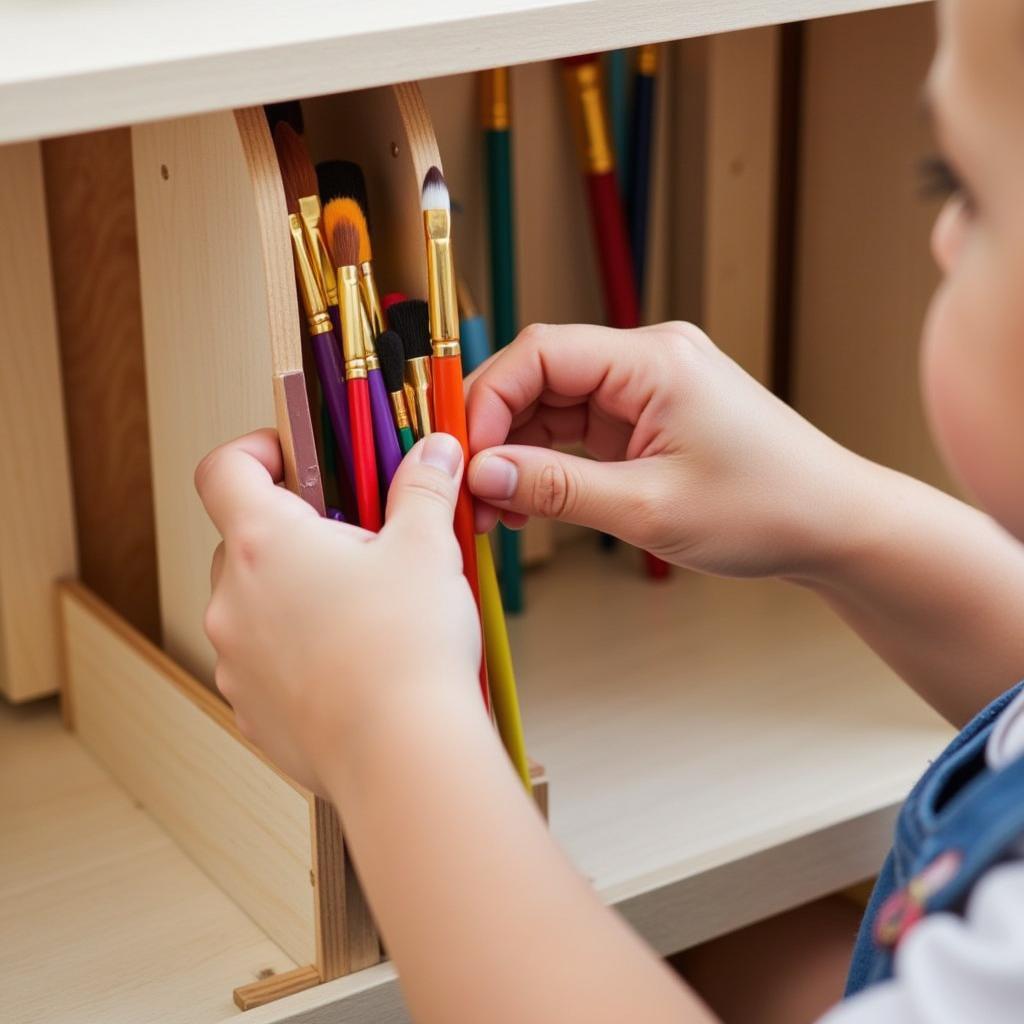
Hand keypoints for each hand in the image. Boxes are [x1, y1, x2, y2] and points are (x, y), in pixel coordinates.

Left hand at [195, 429, 481, 792]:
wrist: (401, 754)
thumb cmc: (406, 647)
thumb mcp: (427, 546)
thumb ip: (424, 488)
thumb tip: (434, 452)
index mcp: (263, 543)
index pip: (225, 469)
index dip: (257, 451)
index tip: (295, 457)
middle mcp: (232, 600)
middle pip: (245, 541)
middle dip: (297, 534)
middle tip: (358, 545)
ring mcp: (235, 660)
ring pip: (257, 605)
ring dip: (298, 596)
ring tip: (365, 613)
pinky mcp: (251, 709)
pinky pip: (266, 663)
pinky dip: (300, 653)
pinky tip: (354, 664)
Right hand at [467, 321, 874, 578]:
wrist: (832, 524)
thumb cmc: (765, 510)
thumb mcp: (649, 508)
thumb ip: (557, 489)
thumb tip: (481, 475)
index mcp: (654, 360)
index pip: (542, 353)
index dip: (488, 399)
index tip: (464, 458)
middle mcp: (648, 359)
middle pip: (540, 374)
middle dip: (496, 431)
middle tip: (470, 493)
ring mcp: (648, 386)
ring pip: (553, 403)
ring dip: (518, 451)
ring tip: (497, 511)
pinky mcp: (649, 415)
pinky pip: (578, 426)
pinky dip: (548, 461)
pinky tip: (530, 501)